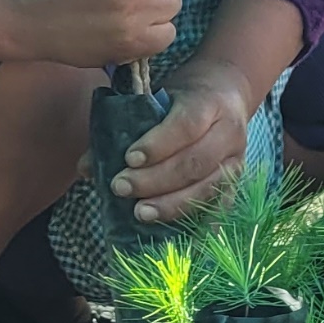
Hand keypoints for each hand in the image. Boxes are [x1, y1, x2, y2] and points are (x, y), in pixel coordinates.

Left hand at [108, 58, 256, 225]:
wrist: (228, 93)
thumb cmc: (183, 98)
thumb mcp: (157, 99)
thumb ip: (123, 127)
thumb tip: (86, 167)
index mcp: (209, 103)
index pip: (187, 124)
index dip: (158, 144)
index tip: (129, 158)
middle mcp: (229, 132)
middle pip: (195, 162)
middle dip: (156, 180)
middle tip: (121, 187)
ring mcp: (237, 160)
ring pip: (208, 188)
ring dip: (172, 204)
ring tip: (140, 212)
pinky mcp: (236, 183)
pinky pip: (220, 206)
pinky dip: (197, 220)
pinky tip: (172, 229)